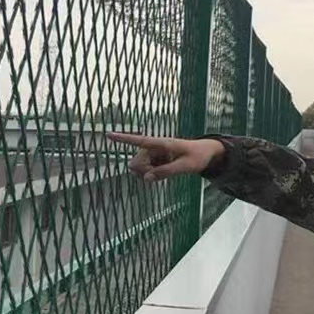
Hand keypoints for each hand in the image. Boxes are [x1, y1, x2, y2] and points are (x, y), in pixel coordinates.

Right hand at [106, 132, 225, 181]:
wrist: (206, 153)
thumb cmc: (197, 156)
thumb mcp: (185, 166)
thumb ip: (166, 172)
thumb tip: (146, 178)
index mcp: (162, 143)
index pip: (139, 140)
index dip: (123, 139)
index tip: (108, 135)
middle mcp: (155, 147)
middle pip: (138, 162)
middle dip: (145, 171)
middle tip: (162, 174)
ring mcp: (155, 154)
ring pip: (142, 168)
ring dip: (150, 174)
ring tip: (168, 170)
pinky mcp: (156, 160)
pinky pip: (148, 170)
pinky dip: (154, 174)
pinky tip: (166, 171)